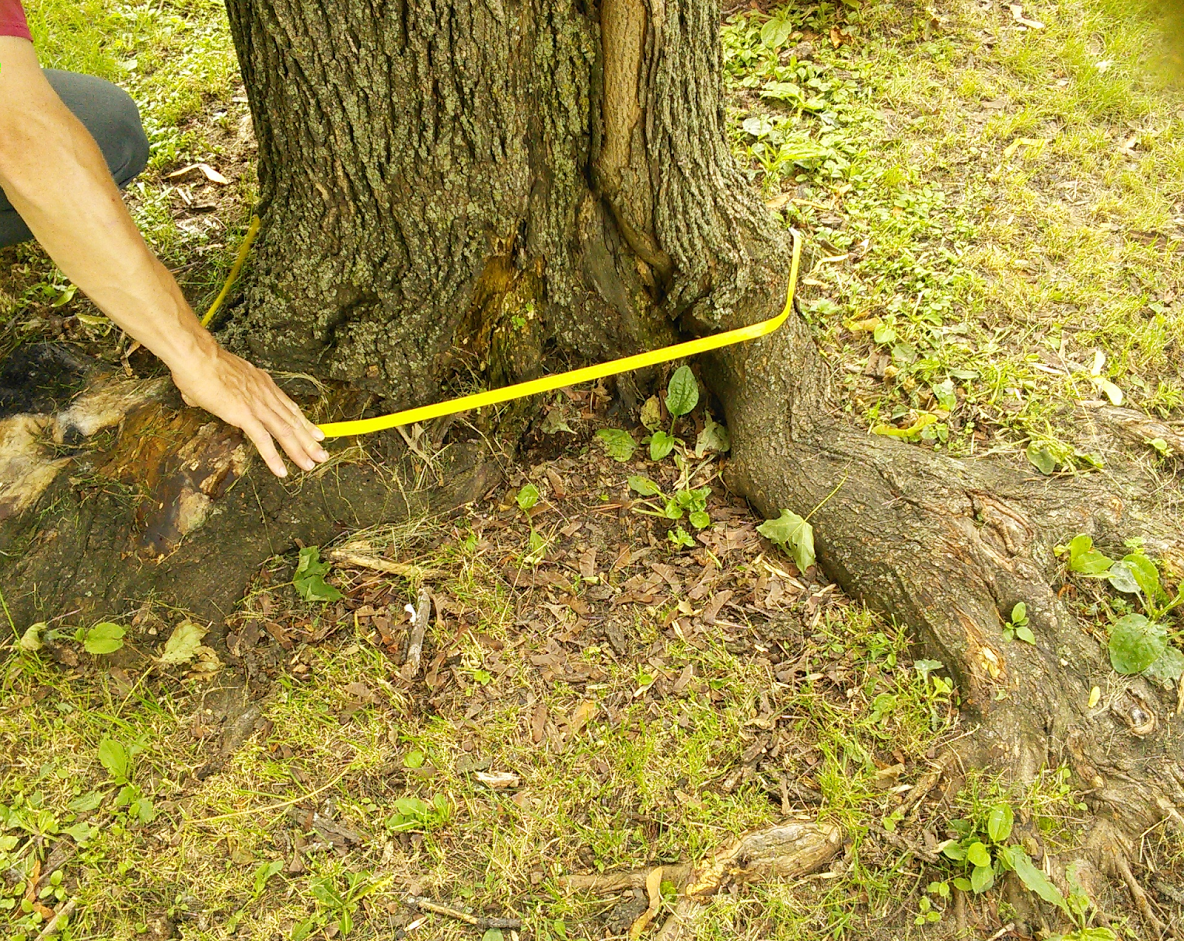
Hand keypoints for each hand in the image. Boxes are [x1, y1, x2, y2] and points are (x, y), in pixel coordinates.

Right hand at [171, 346, 328, 476]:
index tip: (316, 432)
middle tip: (322, 454)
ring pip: (284, 432)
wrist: (196, 357)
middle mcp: (265, 394)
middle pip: (293, 421)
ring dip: (298, 451)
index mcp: (262, 383)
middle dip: (309, 440)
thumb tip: (196, 396)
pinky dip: (273, 457)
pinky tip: (281, 470)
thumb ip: (214, 389)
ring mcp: (257, 405)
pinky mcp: (244, 415)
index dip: (304, 421)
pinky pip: (262, 440)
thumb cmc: (202, 364)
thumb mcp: (217, 375)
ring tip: (309, 465)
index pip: (289, 406)